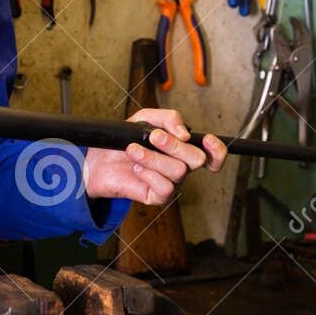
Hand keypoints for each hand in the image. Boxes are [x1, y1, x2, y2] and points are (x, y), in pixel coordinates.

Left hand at [82, 108, 226, 204]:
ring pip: (178, 171)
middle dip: (174, 145)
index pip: (212, 155)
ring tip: (133, 149)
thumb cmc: (124, 139)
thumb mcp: (145, 118)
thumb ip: (168, 118)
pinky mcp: (157, 196)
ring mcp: (170, 182)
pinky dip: (148, 174)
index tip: (207, 139)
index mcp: (182, 148)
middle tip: (153, 136)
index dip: (217, 150)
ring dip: (153, 157)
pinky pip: (165, 187)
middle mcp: (180, 165)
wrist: (98, 160)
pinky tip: (136, 168)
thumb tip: (185, 133)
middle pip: (197, 159)